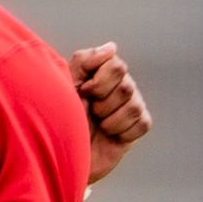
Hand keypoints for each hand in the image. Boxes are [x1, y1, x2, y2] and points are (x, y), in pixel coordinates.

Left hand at [69, 43, 152, 185]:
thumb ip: (84, 61)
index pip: (116, 65)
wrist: (62, 154)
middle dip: (103, 104)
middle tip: (90, 113)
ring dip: (111, 121)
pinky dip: (124, 132)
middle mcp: (120, 85)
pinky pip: (142, 123)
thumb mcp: (64, 85)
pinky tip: (111, 136)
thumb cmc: (60, 119)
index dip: (98, 83)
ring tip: (99, 126)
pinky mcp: (136, 127)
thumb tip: (111, 48)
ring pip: (134, 106)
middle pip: (126, 87)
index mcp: (103, 72)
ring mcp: (131, 105)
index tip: (83, 93)